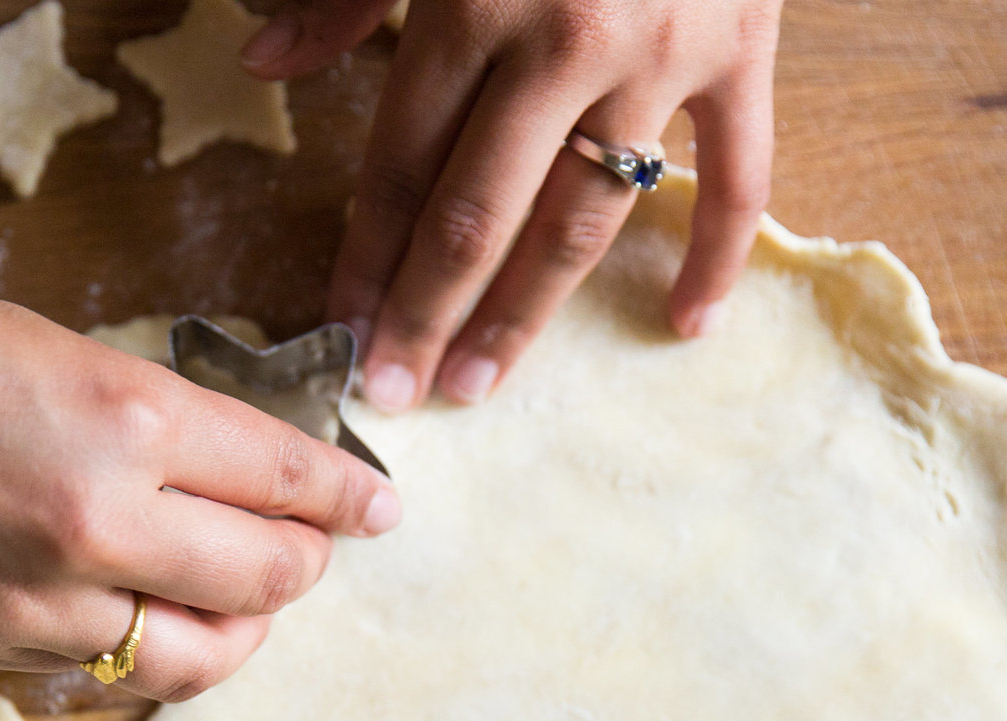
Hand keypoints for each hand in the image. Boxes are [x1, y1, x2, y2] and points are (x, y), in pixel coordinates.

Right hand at [0, 223, 402, 702]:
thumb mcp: (34, 341)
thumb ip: (137, 417)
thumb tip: (219, 464)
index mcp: (119, 421)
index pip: (287, 481)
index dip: (348, 494)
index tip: (375, 502)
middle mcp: (90, 528)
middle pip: (269, 583)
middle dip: (305, 562)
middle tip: (311, 542)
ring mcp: (28, 608)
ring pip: (195, 656)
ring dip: (236, 626)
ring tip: (236, 595)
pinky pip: (98, 673)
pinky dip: (139, 648)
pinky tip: (134, 613)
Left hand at [240, 0, 780, 409]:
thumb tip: (262, 61)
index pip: (403, 162)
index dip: (367, 254)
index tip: (341, 329)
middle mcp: (567, 42)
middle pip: (481, 214)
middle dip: (429, 313)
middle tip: (396, 392)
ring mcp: (662, 58)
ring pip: (586, 218)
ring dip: (530, 313)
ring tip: (482, 381)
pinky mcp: (744, 54)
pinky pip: (739, 178)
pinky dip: (718, 257)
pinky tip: (684, 327)